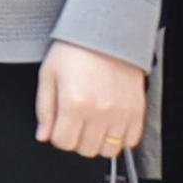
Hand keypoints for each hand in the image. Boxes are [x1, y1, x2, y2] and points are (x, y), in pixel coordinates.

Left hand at [34, 43, 148, 158]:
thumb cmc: (75, 50)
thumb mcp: (48, 76)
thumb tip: (44, 136)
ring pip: (109, 149)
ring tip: (92, 124)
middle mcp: (100, 111)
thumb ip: (44, 110)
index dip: (57, 136)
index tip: (59, 126)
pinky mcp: (137, 109)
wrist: (107, 33)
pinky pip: (131, 140)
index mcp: (74, 103)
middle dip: (76, 140)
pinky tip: (110, 123)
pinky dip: (120, 137)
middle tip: (75, 123)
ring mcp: (121, 112)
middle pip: (86, 149)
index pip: (63, 142)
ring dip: (98, 141)